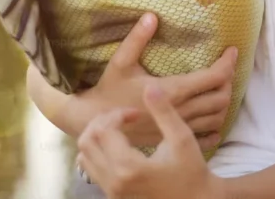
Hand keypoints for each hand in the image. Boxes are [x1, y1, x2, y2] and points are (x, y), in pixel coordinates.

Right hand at [70, 12, 236, 149]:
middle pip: (222, 97)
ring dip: (224, 102)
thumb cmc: (108, 91)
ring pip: (217, 118)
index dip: (228, 63)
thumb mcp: (120, 62)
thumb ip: (137, 39)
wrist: (94, 124)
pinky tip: (214, 118)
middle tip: (226, 67)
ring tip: (221, 87)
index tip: (232, 50)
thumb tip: (151, 16)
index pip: (214, 77)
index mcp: (172, 91)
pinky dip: (215, 126)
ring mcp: (177, 128)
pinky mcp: (172, 139)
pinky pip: (205, 137)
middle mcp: (180, 111)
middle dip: (229, 80)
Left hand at [77, 84, 225, 198]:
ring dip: (97, 136)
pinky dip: (97, 151)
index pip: (104, 130)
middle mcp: (113, 181)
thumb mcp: (182, 138)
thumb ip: (164, 112)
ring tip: (119, 129)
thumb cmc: (191, 170)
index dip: (117, 114)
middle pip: (87, 141)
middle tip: (124, 117)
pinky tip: (119, 146)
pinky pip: (90, 168)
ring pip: (83, 155)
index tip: (136, 113)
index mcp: (128, 167)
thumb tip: (150, 86)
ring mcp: (109, 190)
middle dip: (103, 122)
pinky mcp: (111, 194)